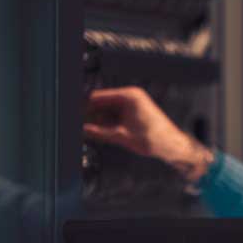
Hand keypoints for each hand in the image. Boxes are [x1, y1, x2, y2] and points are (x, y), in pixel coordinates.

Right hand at [83, 86, 212, 182]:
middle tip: (73, 124)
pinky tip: (96, 132)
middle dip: (88, 114)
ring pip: (107, 110)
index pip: (98, 96)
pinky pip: (114, 115)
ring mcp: (132, 104)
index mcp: (128, 96)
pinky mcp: (134, 113)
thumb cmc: (153, 139)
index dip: (83, 105)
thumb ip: (99, 132)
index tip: (70, 112)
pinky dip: (105, 123)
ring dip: (96, 120)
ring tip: (82, 129)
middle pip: (101, 103)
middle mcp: (130, 96)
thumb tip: (82, 129)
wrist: (172, 146)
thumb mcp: (121, 136)